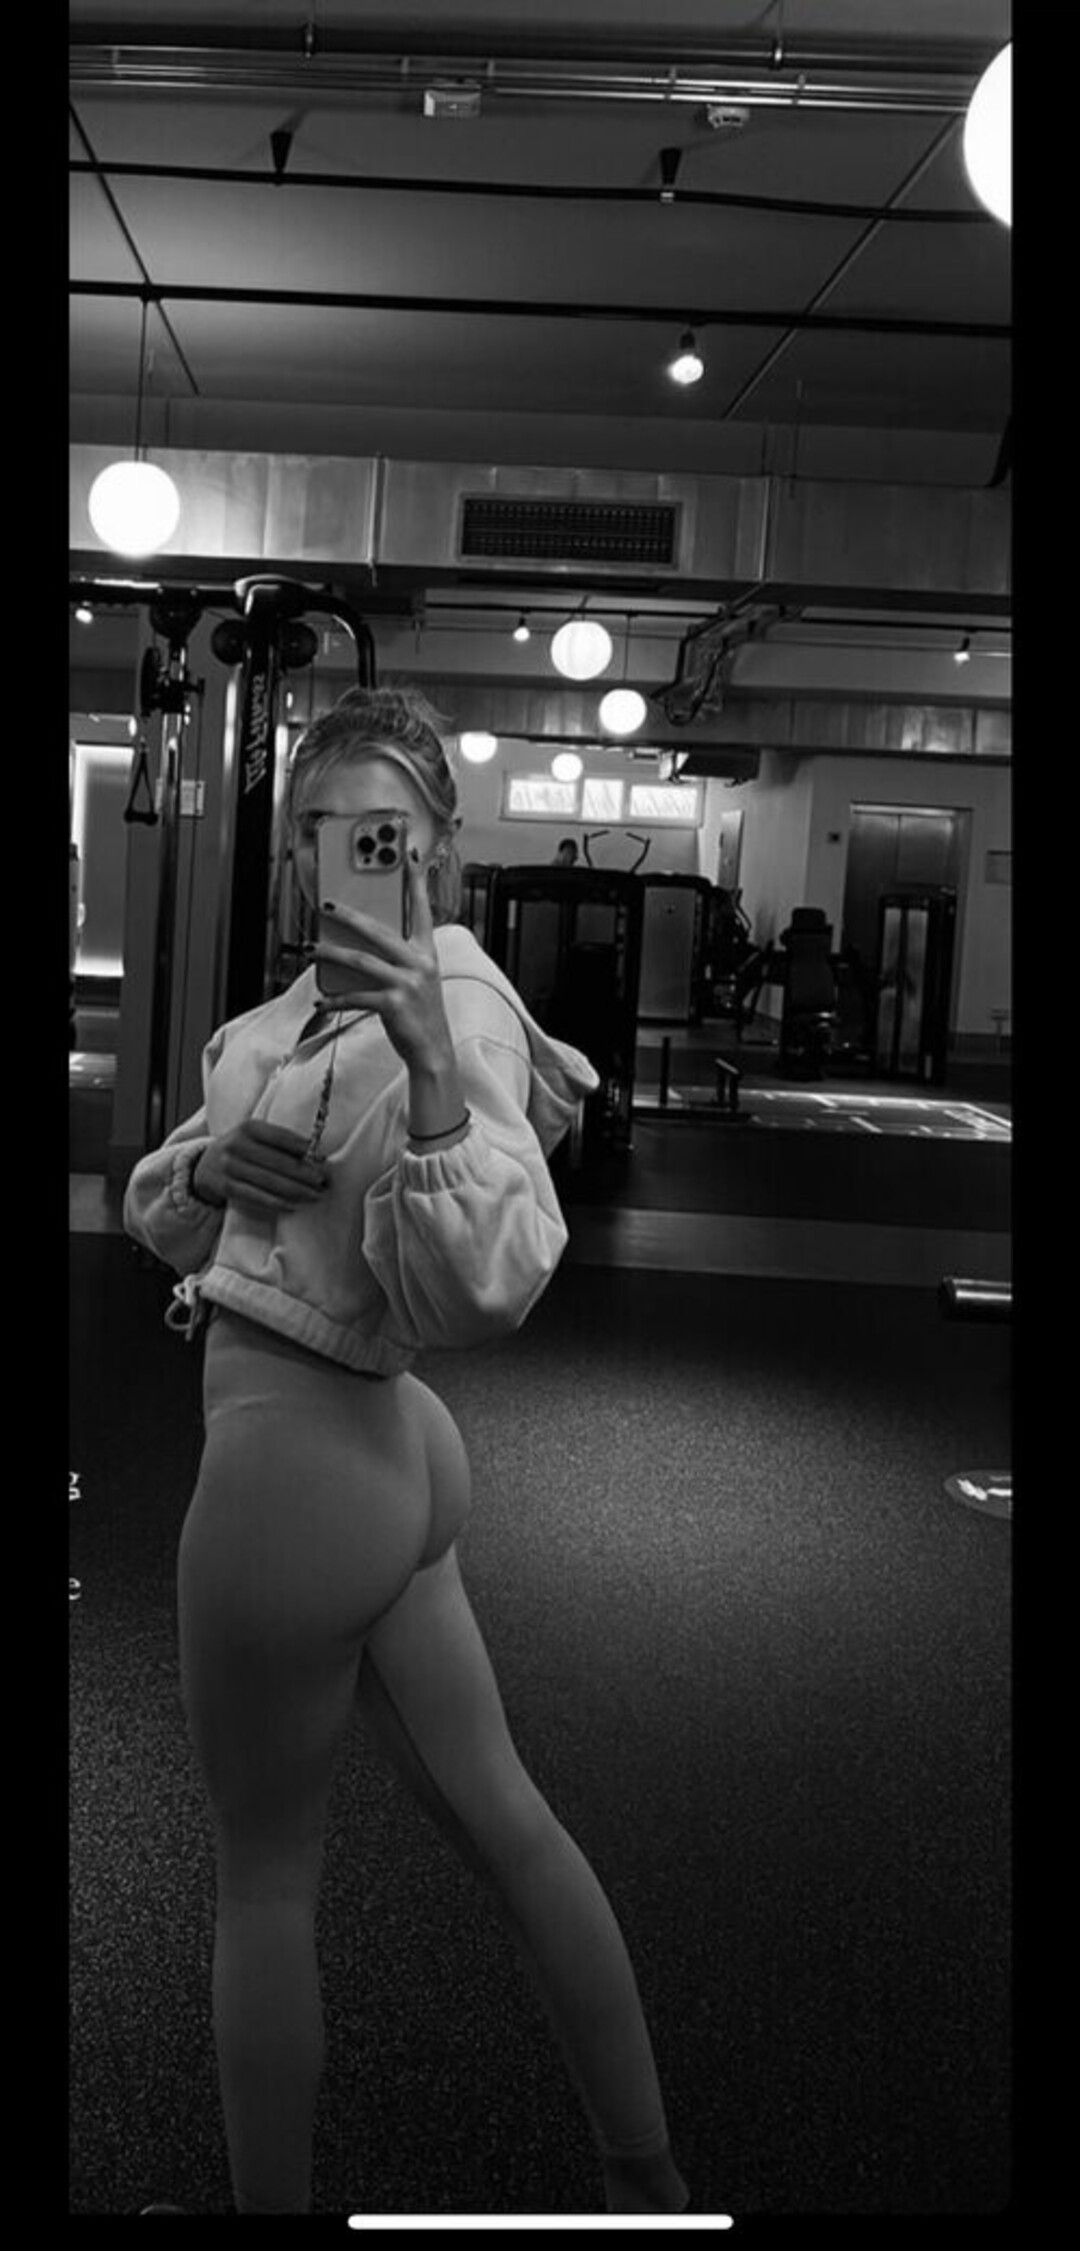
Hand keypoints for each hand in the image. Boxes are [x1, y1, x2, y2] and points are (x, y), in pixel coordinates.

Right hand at [194, 1122, 329, 1214]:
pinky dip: (277, 1203)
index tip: (323, 1160)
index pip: (281, 1137)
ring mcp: (230, 1166)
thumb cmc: (241, 1151)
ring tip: (316, 1196)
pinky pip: (257, 1197)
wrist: (203, 1165)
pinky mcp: (226, 1187)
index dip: (304, 1149)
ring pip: (270, 1182)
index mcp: (249, 1127)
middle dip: (305, 1174)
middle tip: (324, 1182)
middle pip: (278, 1162)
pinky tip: (294, 1206)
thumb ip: (280, 1143)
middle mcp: (237, 1145)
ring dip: (297, 1191)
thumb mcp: (254, 1138)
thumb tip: (317, 1156)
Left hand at [311, 849, 454, 1071]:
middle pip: (379, 930)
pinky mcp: (394, 1004)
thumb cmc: (420, 1013)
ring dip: (332, 954)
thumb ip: (397, 958)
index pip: (421, 910)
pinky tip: (320, 1001)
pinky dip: (335, 999)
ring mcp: (408, 984)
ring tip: (313, 949)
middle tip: (328, 904)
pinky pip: (356, 996)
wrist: (433, 1051)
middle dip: (350, 915)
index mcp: (427, 953)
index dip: (416, 882)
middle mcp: (420, 963)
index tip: (410, 857)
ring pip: (362, 960)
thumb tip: (360, 943)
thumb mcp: (417, 980)